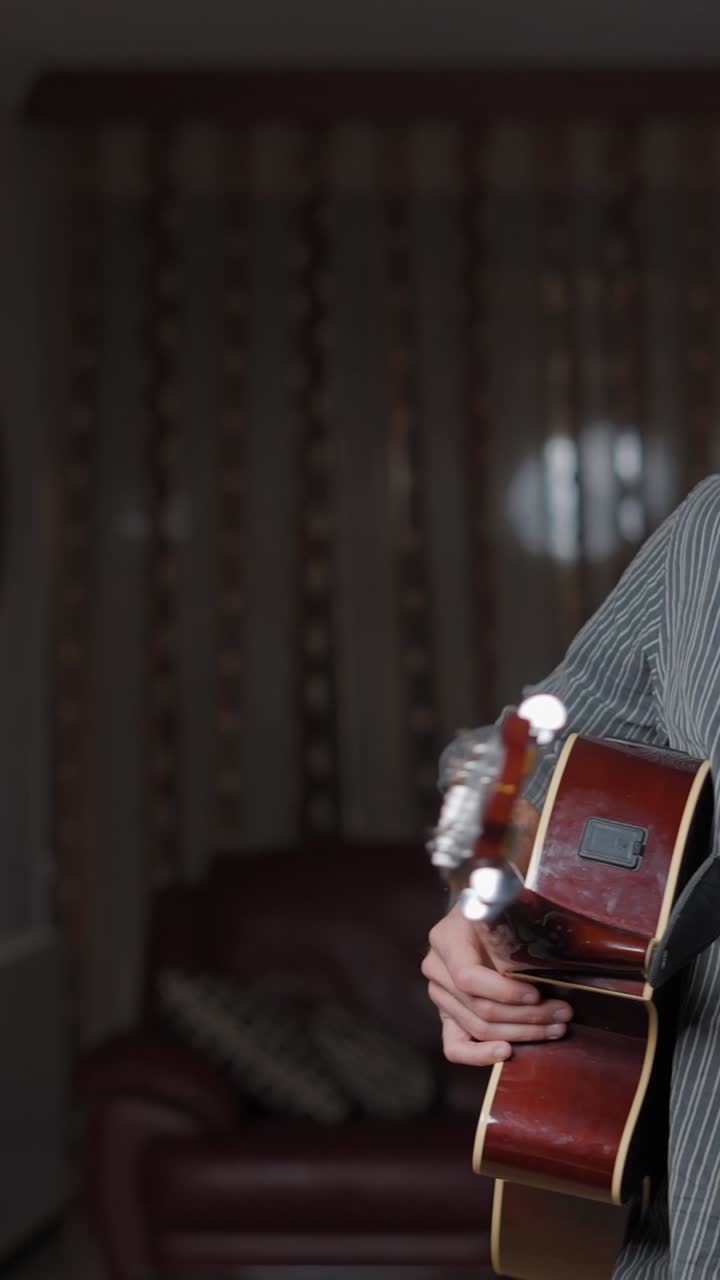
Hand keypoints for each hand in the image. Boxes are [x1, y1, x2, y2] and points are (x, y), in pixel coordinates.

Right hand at [422, 902, 573, 1066]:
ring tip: (554, 1027)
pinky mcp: (448, 1015)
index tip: (537, 993)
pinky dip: (479, 1055)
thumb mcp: (501, 909)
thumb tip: (540, 956)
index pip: (468, 977)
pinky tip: (506, 1053)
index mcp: (446, 939)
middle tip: (563, 1013)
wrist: (480, 914)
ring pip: (477, 1027)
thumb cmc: (497, 911)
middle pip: (479, 1007)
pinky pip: (454, 1046)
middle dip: (526, 1016)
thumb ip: (511, 930)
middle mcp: (436, 969)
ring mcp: (440, 995)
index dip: (505, 992)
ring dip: (520, 1033)